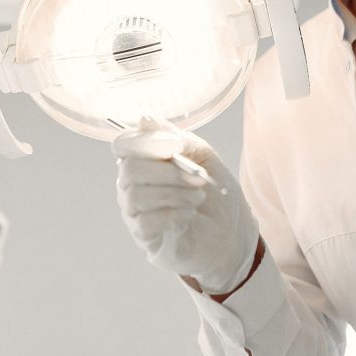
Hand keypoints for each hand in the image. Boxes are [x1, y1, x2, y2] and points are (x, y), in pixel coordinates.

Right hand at [112, 117, 258, 294]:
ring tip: (198, 197)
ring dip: (174, 193)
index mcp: (143, 159)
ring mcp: (135, 211)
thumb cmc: (214, 191)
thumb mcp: (202, 155)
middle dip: (167, 171)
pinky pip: (145, 221)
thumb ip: (174, 137)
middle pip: (128, 169)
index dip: (146, 142)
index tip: (176, 145)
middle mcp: (132, 184)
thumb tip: (144, 119)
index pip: (123, 145)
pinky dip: (173, 214)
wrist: (232, 231)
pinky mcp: (144, 236)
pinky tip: (190, 214)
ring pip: (136, 196)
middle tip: (197, 178)